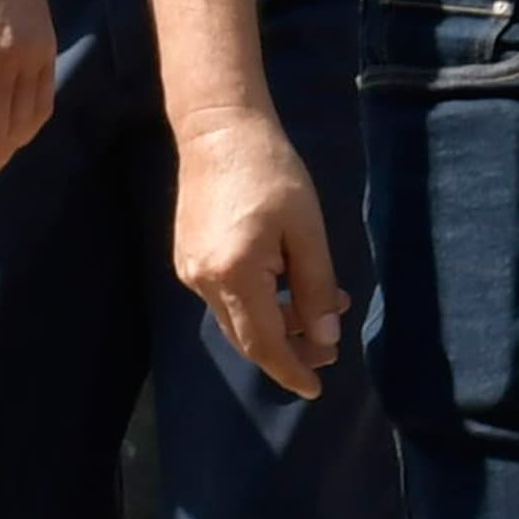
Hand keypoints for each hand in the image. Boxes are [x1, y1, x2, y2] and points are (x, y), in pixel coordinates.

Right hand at [168, 109, 350, 399]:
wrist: (219, 128)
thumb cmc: (272, 171)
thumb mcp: (307, 230)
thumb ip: (316, 288)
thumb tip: (325, 340)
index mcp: (234, 274)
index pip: (264, 344)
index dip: (291, 370)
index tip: (316, 389)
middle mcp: (204, 281)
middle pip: (248, 338)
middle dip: (290, 350)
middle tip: (330, 348)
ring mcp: (190, 271)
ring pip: (238, 319)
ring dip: (279, 323)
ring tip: (323, 306)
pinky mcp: (188, 258)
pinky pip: (226, 298)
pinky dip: (259, 303)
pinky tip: (289, 285)